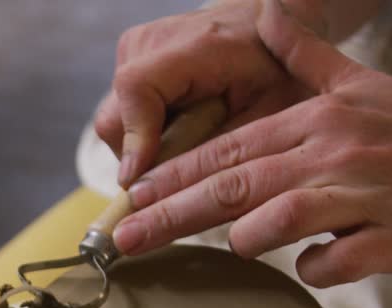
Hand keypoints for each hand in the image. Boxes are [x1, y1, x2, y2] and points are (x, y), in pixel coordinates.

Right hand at [95, 0, 311, 186]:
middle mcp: (151, 42)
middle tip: (184, 173)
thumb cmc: (277, 70)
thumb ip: (220, 147)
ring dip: (145, 148)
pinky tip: (181, 130)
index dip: (134, 140)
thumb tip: (174, 195)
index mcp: (195, 47)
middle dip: (141, 159)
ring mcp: (134, 50)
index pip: (137, 89)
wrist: (268, 27)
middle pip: (114, 120)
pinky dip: (146, 134)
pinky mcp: (129, 62)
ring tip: (191, 145)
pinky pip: (121, 115)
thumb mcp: (266, 112)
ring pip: (114, 123)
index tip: (138, 183)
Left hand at [112, 0, 391, 287]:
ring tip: (235, 246)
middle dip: (170, 216)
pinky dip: (319, 269)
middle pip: (234, 187)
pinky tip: (321, 263)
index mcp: (317, 119)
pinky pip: (337, 263)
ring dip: (248, 238)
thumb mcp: (362, 81)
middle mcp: (333, 152)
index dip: (174, 177)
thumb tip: (264, 14)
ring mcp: (364, 195)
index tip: (130, 198)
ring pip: (280, 219)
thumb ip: (304, 55)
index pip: (228, 149)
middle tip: (122, 240)